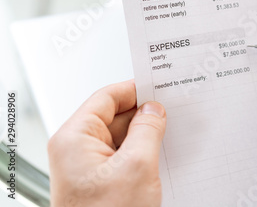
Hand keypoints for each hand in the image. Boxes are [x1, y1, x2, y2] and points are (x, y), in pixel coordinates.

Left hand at [48, 80, 166, 206]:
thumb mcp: (137, 166)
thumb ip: (147, 129)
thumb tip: (153, 109)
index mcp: (75, 138)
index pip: (106, 97)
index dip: (134, 89)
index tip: (158, 86)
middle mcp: (77, 149)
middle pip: (114, 116)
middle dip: (143, 114)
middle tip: (171, 111)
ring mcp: (88, 166)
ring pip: (120, 136)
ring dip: (144, 135)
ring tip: (168, 135)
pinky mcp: (100, 180)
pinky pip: (122, 155)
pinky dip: (141, 151)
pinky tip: (159, 153)